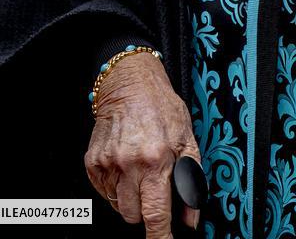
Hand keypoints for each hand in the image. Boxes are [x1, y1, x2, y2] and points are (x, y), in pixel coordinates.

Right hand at [84, 53, 201, 236]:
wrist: (130, 84)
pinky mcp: (93, 162)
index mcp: (156, 159)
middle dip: (147, 211)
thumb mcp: (187, 138)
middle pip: (135, 216)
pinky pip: (105, 193)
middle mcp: (129, 164)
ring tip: (141, 175)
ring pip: (119, 208)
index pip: (156, 214)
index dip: (160, 236)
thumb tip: (190, 219)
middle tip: (154, 190)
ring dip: (132, 201)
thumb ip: (191, 179)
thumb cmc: (161, 108)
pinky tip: (127, 167)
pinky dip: (117, 189)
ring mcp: (108, 163)